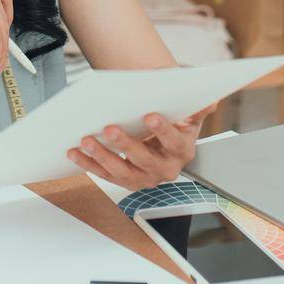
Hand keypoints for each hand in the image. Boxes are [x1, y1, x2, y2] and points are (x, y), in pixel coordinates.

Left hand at [66, 101, 218, 188]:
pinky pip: (106, 174)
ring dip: (102, 156)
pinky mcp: (126, 181)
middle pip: (145, 159)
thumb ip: (198, 105)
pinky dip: (88, 164)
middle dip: (126, 144)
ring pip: (122, 171)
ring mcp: (145, 178)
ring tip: (86, 139)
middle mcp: (166, 169)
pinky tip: (74, 152)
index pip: (175, 141)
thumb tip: (209, 103)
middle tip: (109, 128)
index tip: (150, 115)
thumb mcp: (189, 108)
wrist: (163, 131)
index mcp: (184, 149)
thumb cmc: (175, 115)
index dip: (163, 130)